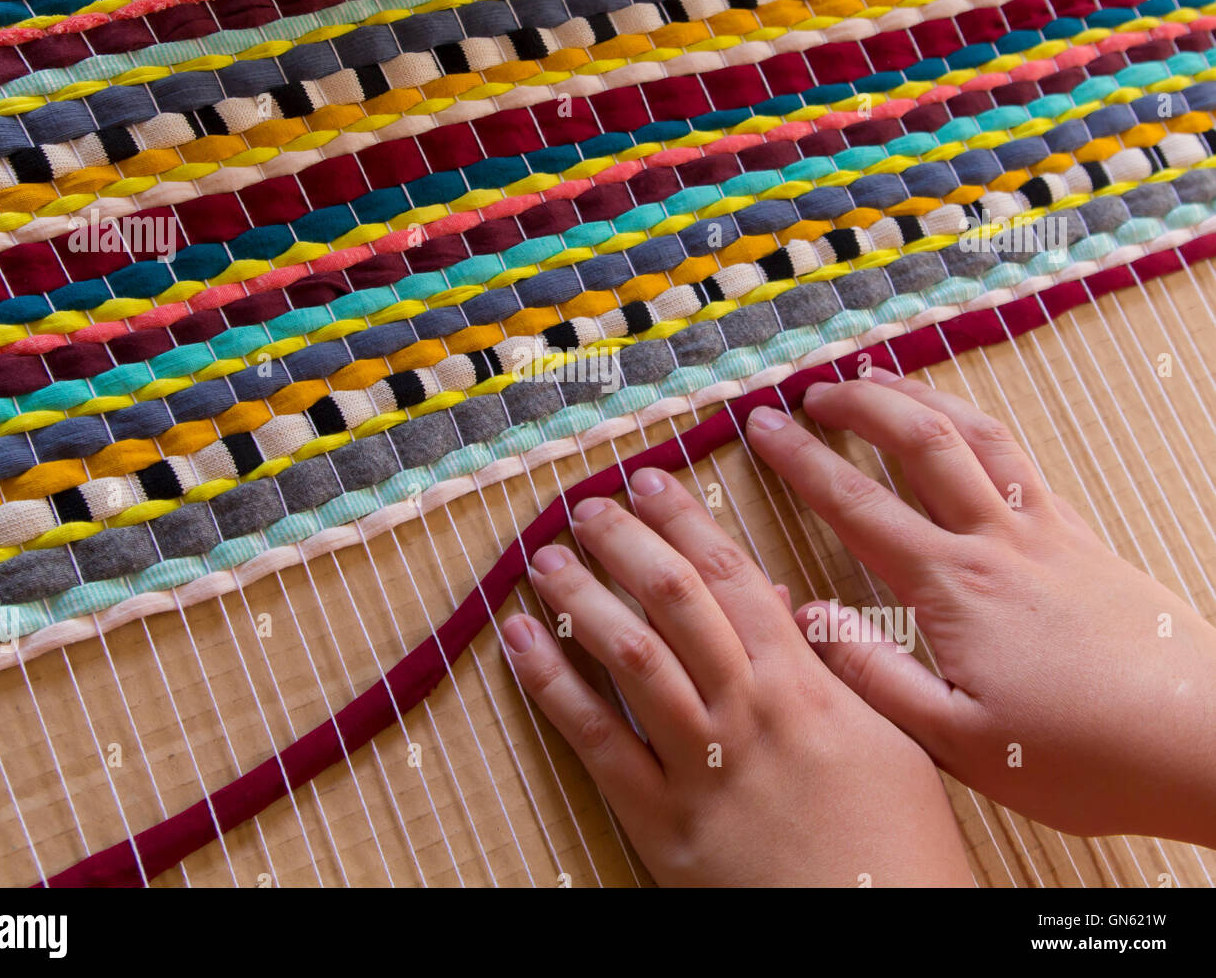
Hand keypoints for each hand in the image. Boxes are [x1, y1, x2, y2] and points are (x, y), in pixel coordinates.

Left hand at [500, 467, 972, 886]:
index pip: (732, 576)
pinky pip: (597, 741)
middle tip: (588, 506)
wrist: (874, 933)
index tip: (650, 482)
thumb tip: (779, 599)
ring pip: (630, 657)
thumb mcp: (888, 736)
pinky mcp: (660, 819)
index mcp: (801, 683)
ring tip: (546, 559)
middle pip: (675, 601)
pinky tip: (521, 644)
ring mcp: (699, 763)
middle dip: (626, 543)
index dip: (685, 521)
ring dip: (582, 598)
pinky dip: (552, 686)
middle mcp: (744, 710)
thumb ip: (834, 662)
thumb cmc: (894, 838)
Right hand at [745, 368, 1215, 847]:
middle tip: (813, 390)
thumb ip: (874, 674)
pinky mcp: (1084, 539)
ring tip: (881, 379)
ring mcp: (1046, 532)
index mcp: (954, 586)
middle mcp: (997, 541)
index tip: (762, 425)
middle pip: (918, 441)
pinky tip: (967, 434)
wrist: (1206, 743)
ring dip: (920, 398)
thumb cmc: (1083, 755)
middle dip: (858, 405)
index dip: (801, 460)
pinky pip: (1021, 460)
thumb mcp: (958, 740)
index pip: (856, 503)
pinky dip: (979, 429)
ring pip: (975, 436)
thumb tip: (807, 618)